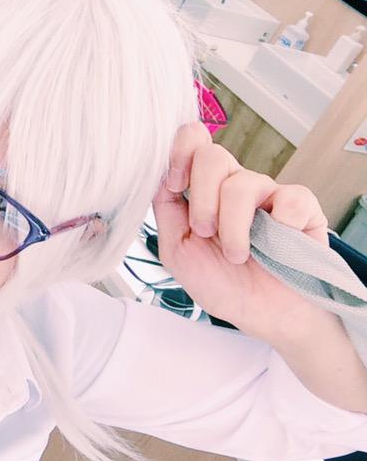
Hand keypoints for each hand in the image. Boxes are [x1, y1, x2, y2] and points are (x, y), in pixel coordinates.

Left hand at [153, 122, 329, 341]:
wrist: (262, 316)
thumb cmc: (222, 283)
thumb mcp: (177, 249)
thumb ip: (165, 209)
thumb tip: (158, 174)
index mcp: (203, 189)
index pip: (191, 144)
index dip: (179, 153)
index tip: (175, 184)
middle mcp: (234, 184)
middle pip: (212, 156)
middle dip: (202, 199)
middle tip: (205, 232)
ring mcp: (268, 194)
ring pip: (241, 183)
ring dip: (232, 227)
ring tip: (236, 255)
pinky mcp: (302, 208)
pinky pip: (288, 198)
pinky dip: (278, 227)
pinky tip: (276, 246)